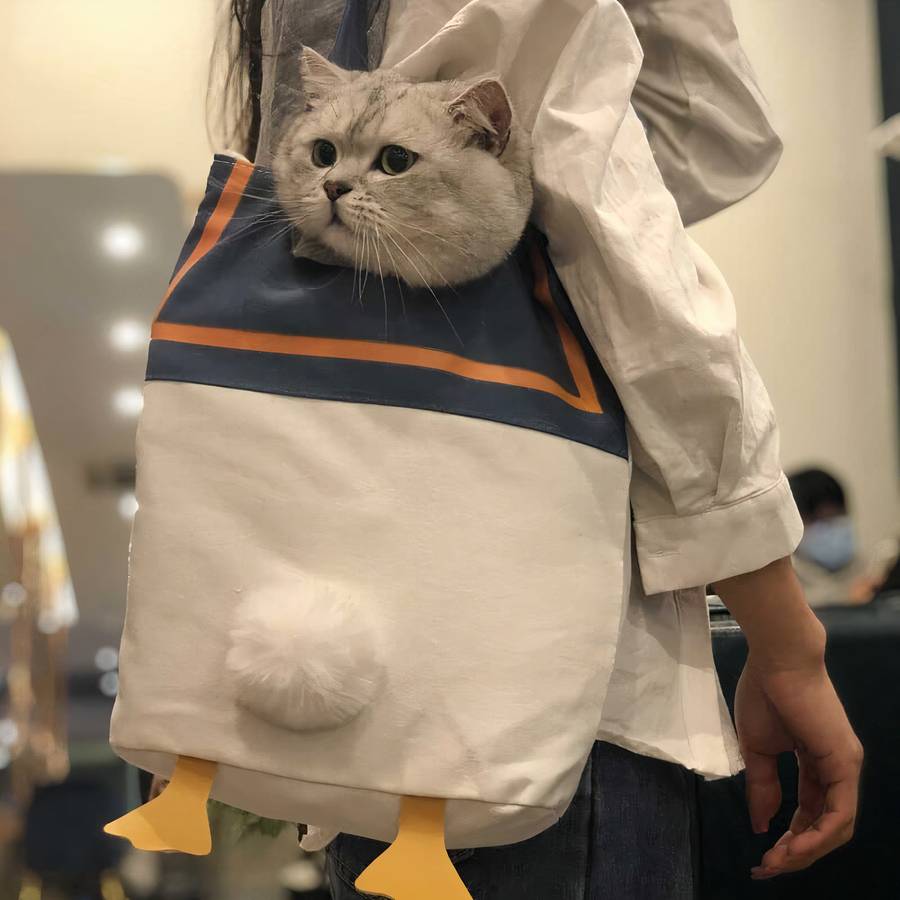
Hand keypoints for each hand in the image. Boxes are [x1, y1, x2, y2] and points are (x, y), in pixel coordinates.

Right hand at [735, 656, 862, 879]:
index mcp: (816, 763)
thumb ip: (763, 786)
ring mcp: (845, 767)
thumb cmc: (765, 694)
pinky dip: (817, 835)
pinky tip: (793, 847)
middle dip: (796, 853)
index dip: (788, 838)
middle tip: (766, 868)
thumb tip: (762, 824)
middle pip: (825, 826)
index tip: (762, 856)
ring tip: (776, 862)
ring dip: (806, 851)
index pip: (809, 812)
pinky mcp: (845, 763)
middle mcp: (837, 770)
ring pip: (836, 827)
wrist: (777, 661)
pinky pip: (839, 812)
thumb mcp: (757, 748)